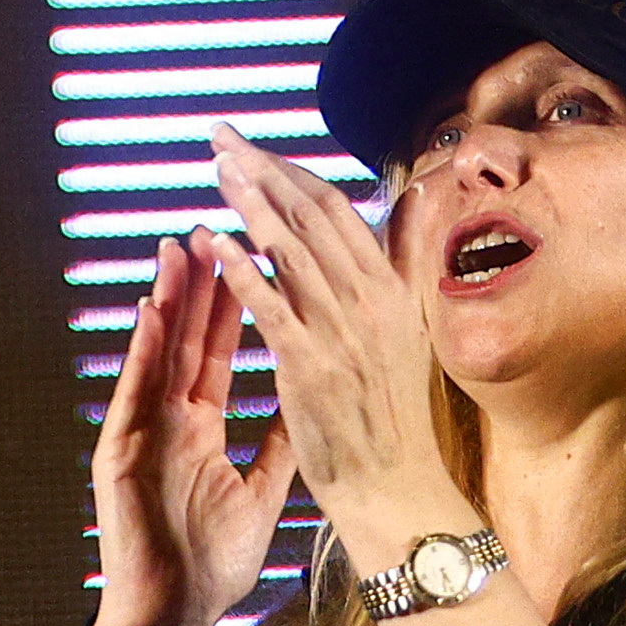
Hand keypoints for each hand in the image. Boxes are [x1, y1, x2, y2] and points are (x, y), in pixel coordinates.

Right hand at [85, 223, 298, 625]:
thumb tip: (307, 403)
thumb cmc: (211, 562)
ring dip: (168, 300)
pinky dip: (143, 352)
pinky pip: (135, 393)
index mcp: (199, 426)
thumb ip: (277, 444)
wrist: (173, 613)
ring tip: (179, 246)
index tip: (244, 254)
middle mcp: (168, 418)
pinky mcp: (119, 452)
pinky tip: (152, 311)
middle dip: (199, 283)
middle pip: (188, 339)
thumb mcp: (259, 493)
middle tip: (209, 224)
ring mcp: (141, 431)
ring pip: (159, 354)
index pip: (218, 352)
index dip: (231, 305)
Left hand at [201, 124, 482, 550]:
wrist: (400, 489)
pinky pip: (272, 307)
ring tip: (215, 167)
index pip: (338, 210)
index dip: (292, 173)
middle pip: (311, 217)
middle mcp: (374, 303)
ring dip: (249, 203)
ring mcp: (344, 333)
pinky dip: (243, 270)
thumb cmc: (396, 413)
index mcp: (395, 291)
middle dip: (262, 170)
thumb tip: (413, 202)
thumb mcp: (410, 331)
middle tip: (218, 136)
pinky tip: (212, 241)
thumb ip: (400, 267)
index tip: (255, 148)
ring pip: (291, 251)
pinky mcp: (312, 366)